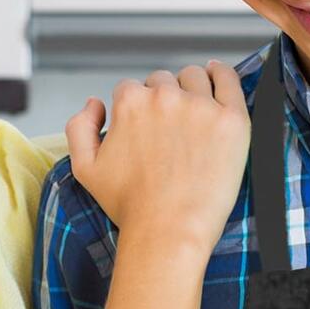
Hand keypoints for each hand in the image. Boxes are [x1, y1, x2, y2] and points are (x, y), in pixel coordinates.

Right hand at [64, 63, 250, 258]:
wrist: (168, 233)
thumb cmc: (130, 207)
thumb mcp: (85, 169)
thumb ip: (79, 128)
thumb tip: (94, 103)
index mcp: (130, 103)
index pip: (131, 89)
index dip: (136, 110)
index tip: (146, 131)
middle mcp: (165, 97)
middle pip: (163, 81)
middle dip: (163, 100)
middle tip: (169, 132)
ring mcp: (201, 106)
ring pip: (194, 78)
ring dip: (191, 88)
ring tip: (193, 113)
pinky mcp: (230, 120)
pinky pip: (228, 81)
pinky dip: (221, 75)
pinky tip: (216, 76)